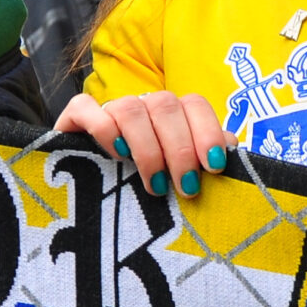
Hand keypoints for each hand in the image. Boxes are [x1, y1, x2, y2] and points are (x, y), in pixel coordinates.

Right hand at [54, 90, 231, 196]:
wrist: (87, 201)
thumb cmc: (144, 190)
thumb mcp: (178, 179)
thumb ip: (204, 162)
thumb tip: (232, 148)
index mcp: (172, 115)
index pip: (195, 104)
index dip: (207, 132)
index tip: (214, 168)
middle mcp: (142, 106)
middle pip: (166, 106)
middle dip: (180, 149)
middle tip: (185, 189)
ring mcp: (108, 110)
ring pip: (131, 109)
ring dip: (148, 149)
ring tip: (155, 186)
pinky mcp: (74, 119)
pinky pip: (86, 108)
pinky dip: (104, 129)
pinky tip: (117, 156)